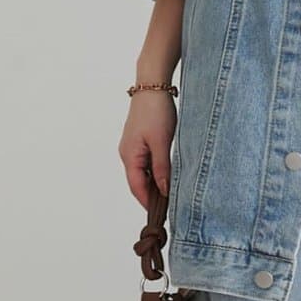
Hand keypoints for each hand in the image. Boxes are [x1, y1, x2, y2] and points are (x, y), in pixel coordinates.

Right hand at [119, 91, 176, 205]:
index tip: (161, 215)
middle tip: (170, 208)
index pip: (136, 187)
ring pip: (143, 172)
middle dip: (152, 196)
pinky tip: (169, 174)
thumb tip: (163, 191)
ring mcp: (133, 146)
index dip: (148, 202)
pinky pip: (147, 162)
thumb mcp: (162, 142)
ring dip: (155, 183)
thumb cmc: (156, 111)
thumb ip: (162, 168)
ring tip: (172, 194)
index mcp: (129, 156)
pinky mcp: (141, 140)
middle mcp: (128, 153)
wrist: (153, 86)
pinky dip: (156, 171)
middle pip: (138, 182)